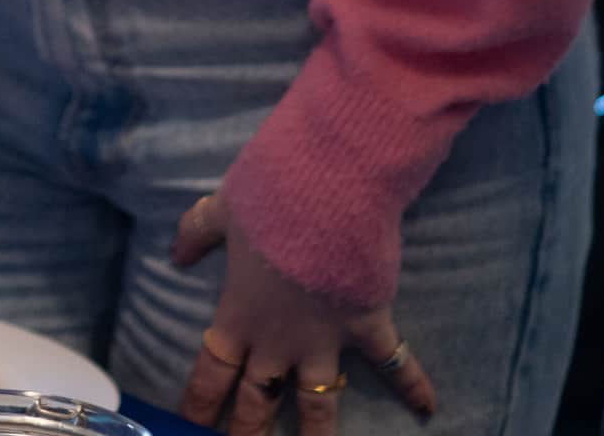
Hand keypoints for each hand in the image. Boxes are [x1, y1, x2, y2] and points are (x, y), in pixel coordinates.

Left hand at [175, 195, 439, 435]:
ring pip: (317, 404)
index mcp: (239, 314)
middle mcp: (279, 340)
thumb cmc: (270, 198)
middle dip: (248, 430)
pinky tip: (428, 406)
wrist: (327, 191)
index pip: (211, 371)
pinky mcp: (367, 326)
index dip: (199, 401)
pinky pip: (394, 362)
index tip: (191, 423)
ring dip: (316, 433)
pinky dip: (413, 382)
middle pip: (258, 400)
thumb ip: (197, 232)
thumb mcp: (222, 208)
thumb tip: (176, 253)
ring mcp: (325, 340)